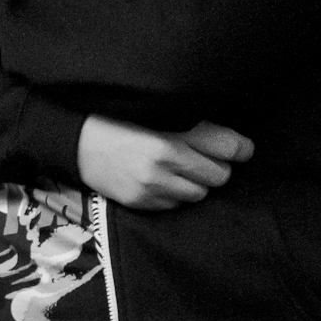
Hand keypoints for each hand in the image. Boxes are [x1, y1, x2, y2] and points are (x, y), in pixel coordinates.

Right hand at [77, 116, 252, 211]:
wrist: (79, 143)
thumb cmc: (124, 123)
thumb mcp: (160, 115)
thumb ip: (196, 128)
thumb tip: (237, 145)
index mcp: (172, 135)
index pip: (228, 147)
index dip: (241, 148)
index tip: (241, 149)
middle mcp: (164, 162)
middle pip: (220, 175)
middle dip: (215, 167)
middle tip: (201, 158)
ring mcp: (152, 186)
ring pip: (200, 194)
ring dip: (196, 183)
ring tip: (179, 170)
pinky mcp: (142, 202)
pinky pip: (176, 204)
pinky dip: (174, 194)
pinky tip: (161, 181)